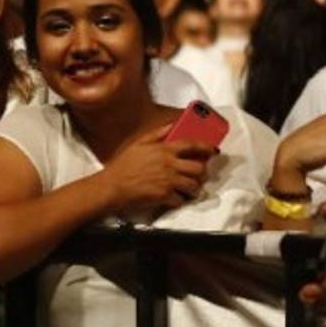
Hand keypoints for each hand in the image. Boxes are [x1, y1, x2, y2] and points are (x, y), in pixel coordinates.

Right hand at [98, 124, 216, 212]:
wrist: (112, 186)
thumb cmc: (122, 166)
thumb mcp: (138, 144)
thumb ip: (157, 134)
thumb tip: (171, 125)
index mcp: (164, 150)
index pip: (191, 145)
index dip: (206, 147)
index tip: (213, 150)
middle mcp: (169, 164)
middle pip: (198, 168)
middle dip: (202, 173)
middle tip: (199, 175)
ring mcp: (168, 181)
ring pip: (193, 185)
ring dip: (194, 188)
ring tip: (189, 189)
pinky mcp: (164, 196)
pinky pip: (181, 200)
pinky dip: (179, 200)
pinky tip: (174, 198)